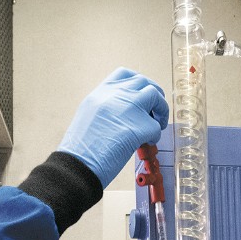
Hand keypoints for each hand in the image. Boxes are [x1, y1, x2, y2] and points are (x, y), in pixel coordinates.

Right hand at [57, 68, 169, 185]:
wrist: (79, 164)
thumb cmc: (81, 149)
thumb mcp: (89, 115)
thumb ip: (107, 107)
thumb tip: (125, 112)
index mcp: (101, 92)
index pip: (125, 75)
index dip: (138, 83)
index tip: (142, 93)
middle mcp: (116, 94)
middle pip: (144, 83)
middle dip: (154, 95)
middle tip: (156, 109)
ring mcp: (130, 108)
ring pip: (156, 96)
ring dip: (161, 110)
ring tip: (158, 124)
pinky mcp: (140, 126)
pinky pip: (156, 127)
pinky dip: (155, 136)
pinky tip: (146, 143)